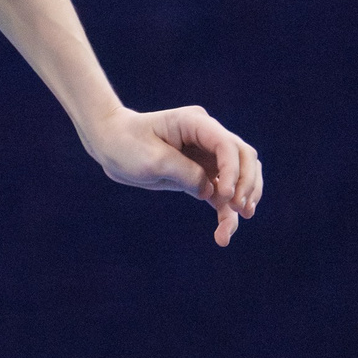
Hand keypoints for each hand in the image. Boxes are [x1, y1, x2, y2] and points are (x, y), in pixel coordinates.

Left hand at [80, 105, 263, 245]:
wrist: (110, 145)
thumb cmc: (126, 145)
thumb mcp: (152, 160)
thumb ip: (184, 173)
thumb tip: (210, 191)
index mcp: (195, 123)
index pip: (227, 145)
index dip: (232, 170)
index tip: (224, 195)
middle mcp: (207, 136)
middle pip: (244, 157)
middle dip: (246, 183)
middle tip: (239, 208)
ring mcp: (207, 155)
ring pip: (240, 175)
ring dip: (244, 197)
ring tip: (241, 220)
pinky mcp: (201, 173)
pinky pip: (222, 192)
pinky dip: (226, 211)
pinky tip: (224, 234)